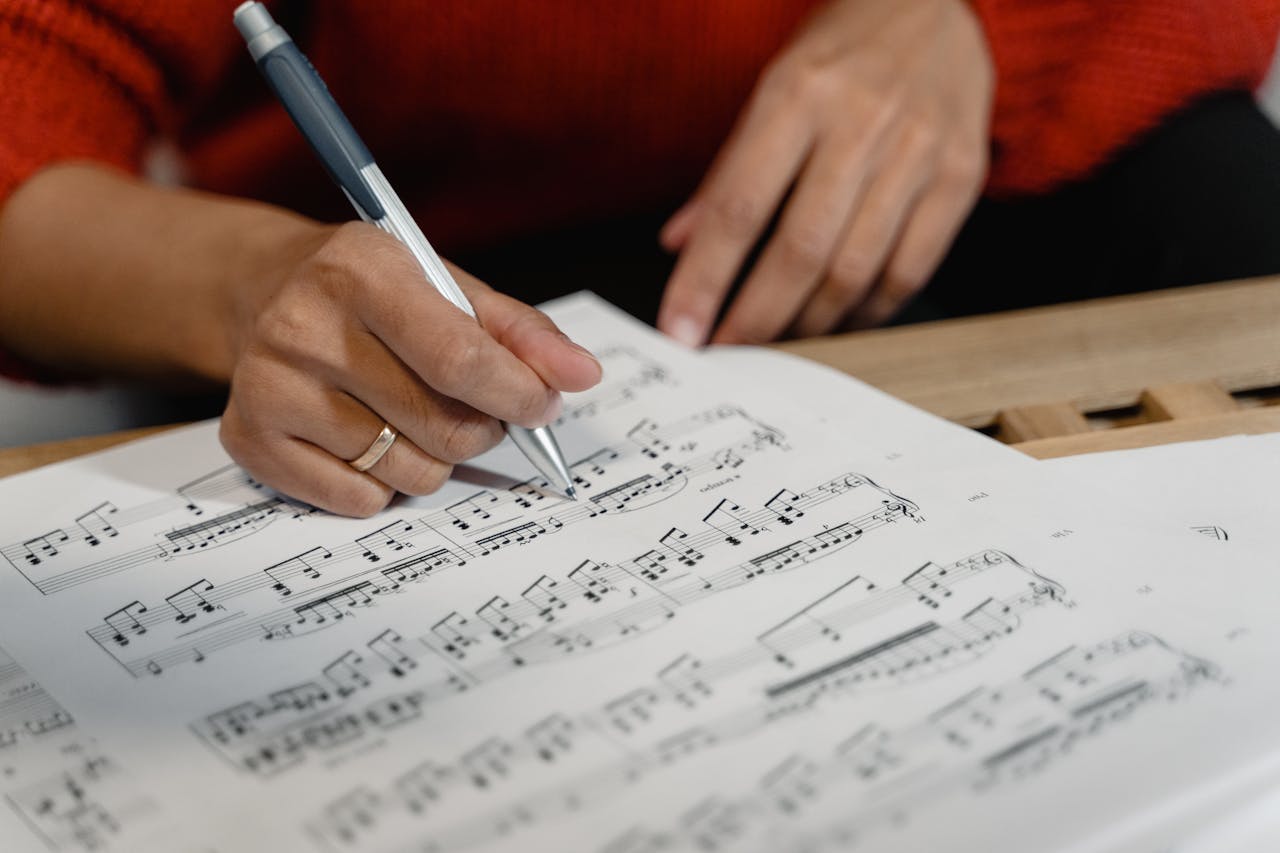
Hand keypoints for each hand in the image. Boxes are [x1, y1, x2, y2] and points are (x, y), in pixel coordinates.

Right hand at [219, 222, 601, 516]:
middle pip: (442, 427)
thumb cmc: (373, 292)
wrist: (262, 291)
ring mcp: (269, 388)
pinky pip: (360, 500)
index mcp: (361, 272)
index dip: (518, 395)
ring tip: (410, 414)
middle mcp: (303, 327)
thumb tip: (582, 375)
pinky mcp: (249, 440)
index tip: (541, 405)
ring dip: (433, 457)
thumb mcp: (447, 285)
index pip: (459, 359)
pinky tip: (365, 436)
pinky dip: (382, 482)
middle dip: (482, 429)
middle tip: (474, 409)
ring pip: (408, 472)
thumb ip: (520, 332)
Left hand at [657, 0, 992, 343]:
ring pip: (856, 269)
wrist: (938, 5)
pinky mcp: (962, 176)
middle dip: (757, 317)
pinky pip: (910, 269)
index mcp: (798, 95)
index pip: (739, 208)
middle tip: (730, 349)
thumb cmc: (843, 52)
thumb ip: (728, 172)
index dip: (705, 279)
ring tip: (781, 340)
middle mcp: (861, 123)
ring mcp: (918, 152)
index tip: (682, 328)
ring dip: (810, 322)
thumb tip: (680, 244)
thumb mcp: (772, 89)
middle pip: (801, 250)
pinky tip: (842, 319)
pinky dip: (870, 310)